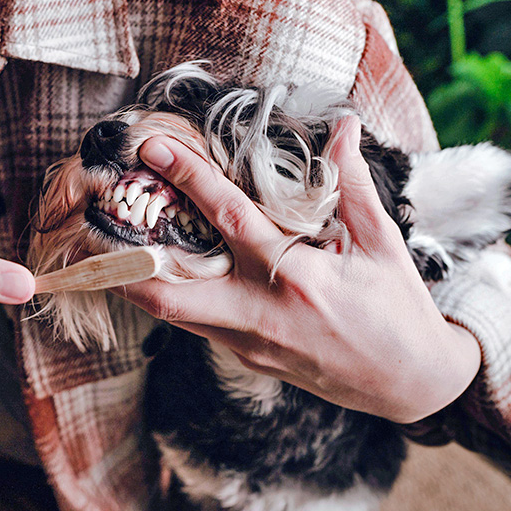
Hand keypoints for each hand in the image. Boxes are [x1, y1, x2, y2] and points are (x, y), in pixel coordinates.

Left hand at [116, 117, 480, 423]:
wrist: (410, 385)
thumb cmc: (398, 308)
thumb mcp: (383, 243)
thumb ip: (353, 184)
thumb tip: (344, 125)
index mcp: (300, 279)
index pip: (232, 220)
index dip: (189, 179)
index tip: (153, 148)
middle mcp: (263, 316)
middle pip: (171, 293)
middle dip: (125, 257)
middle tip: (100, 213)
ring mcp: (248, 343)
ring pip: (173, 313)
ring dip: (138, 277)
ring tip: (117, 235)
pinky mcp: (245, 357)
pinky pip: (194, 323)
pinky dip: (171, 293)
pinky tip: (160, 266)